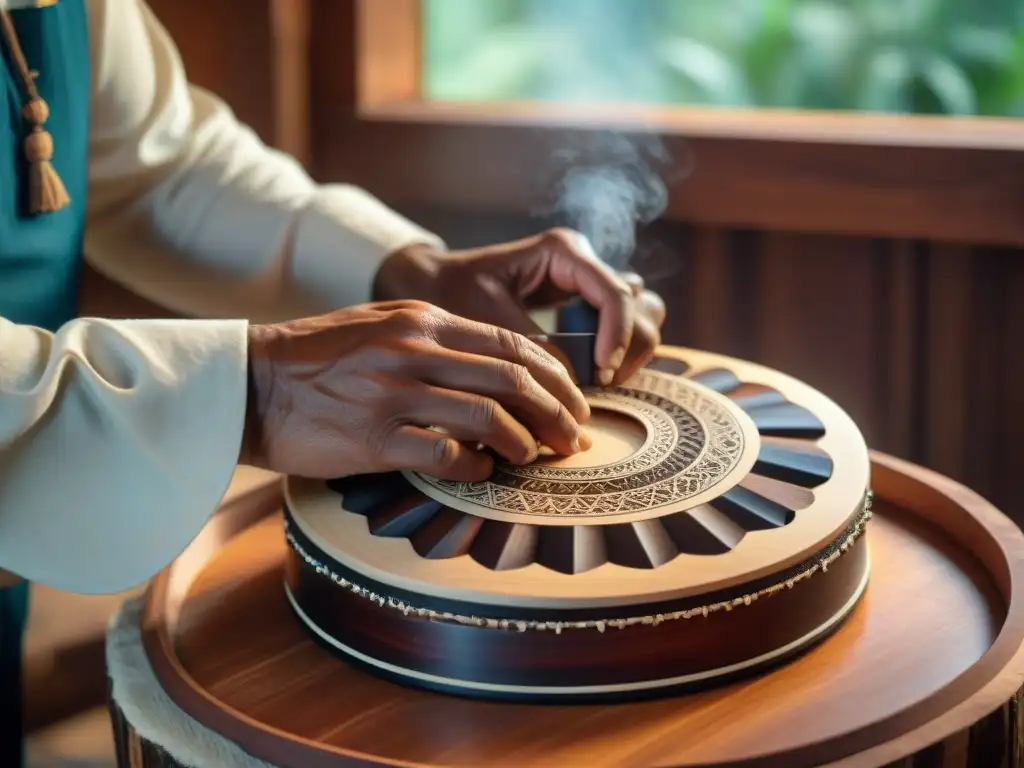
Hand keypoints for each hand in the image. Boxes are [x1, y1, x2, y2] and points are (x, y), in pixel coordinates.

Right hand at [242, 301, 591, 480]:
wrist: (252, 382)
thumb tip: (501, 371)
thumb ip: (441, 340)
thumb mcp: (385, 326)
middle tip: (573, 439)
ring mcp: (395, 393)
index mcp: (424, 320)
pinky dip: (477, 467)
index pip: (514, 345)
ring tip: (534, 458)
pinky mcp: (374, 437)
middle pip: (514, 380)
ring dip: (524, 444)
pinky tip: (483, 472)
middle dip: (556, 414)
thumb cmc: (321, 357)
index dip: (556, 378)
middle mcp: (415, 350)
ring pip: (489, 417)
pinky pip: (446, 455)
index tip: (574, 404)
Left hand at [374, 228, 666, 385]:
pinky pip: (625, 327)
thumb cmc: (454, 291)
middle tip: (600, 381)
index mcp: (563, 251)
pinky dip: (619, 353)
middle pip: (641, 305)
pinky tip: (592, 375)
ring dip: (631, 351)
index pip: (616, 294)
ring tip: (599, 379)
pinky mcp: (587, 305)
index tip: (602, 372)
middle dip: (629, 348)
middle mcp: (584, 262)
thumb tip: (572, 380)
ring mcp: (590, 283)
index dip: (618, 337)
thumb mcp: (486, 317)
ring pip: (644, 314)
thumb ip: (531, 345)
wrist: (435, 284)